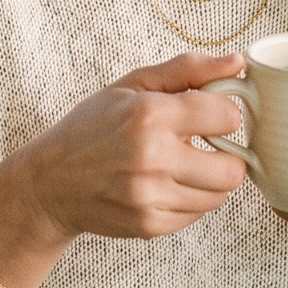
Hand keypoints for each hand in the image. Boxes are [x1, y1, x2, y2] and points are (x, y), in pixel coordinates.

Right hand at [0, 50, 250, 245]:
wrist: (49, 182)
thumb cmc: (91, 127)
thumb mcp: (132, 86)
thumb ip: (187, 70)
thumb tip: (238, 62)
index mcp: (149, 115)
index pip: (228, 116)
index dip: (224, 114)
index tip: (210, 115)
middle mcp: (152, 158)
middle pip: (233, 169)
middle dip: (226, 156)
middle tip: (204, 147)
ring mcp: (150, 196)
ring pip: (219, 196)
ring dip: (208, 181)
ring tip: (181, 166)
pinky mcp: (148, 225)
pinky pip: (196, 215)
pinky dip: (189, 200)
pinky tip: (164, 185)